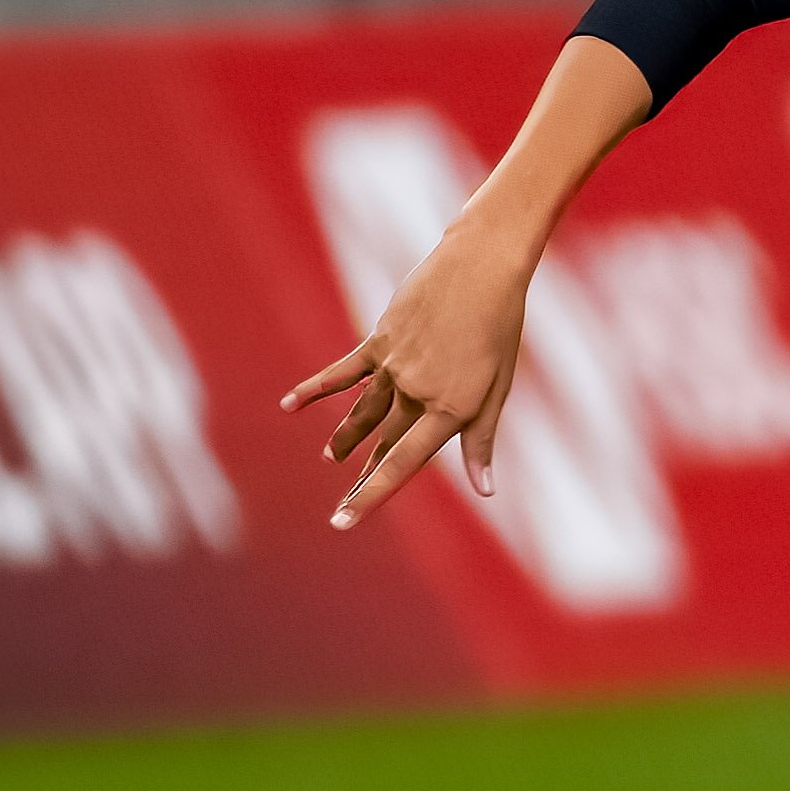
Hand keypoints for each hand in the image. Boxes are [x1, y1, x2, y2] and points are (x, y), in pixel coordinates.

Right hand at [284, 208, 543, 528]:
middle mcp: (416, 391)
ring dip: (346, 438)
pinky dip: (314, 389)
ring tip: (331, 459)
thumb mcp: (498, 389)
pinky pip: (341, 372)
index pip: (404, 462)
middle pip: (383, 443)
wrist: (480, 269)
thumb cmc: (500, 330)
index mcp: (450, 409)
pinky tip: (289, 405)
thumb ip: (482, 440)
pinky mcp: (378, 341)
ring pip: (362, 412)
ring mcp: (393, 365)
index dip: (372, 494)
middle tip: (339, 511)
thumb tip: (484, 490)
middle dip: (362, 478)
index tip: (343, 521)